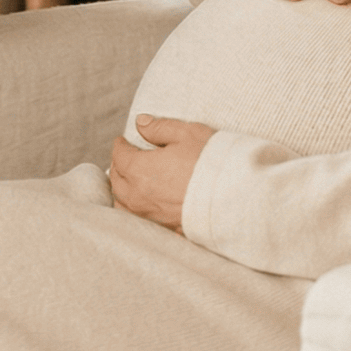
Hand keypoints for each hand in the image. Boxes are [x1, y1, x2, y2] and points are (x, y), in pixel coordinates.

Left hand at [110, 115, 213, 231]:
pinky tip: (141, 203)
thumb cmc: (211, 163)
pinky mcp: (163, 227)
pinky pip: (137, 217)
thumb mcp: (187, 134)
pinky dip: (133, 207)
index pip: (120, 156)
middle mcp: (140, 195)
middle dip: (118, 165)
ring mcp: (150, 214)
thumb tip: (140, 123)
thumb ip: (160, 128)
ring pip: (123, 202)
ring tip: (128, 180)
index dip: (120, 145)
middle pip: (117, 179)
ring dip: (122, 189)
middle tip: (124, 157)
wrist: (233, 199)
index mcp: (141, 169)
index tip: (123, 141)